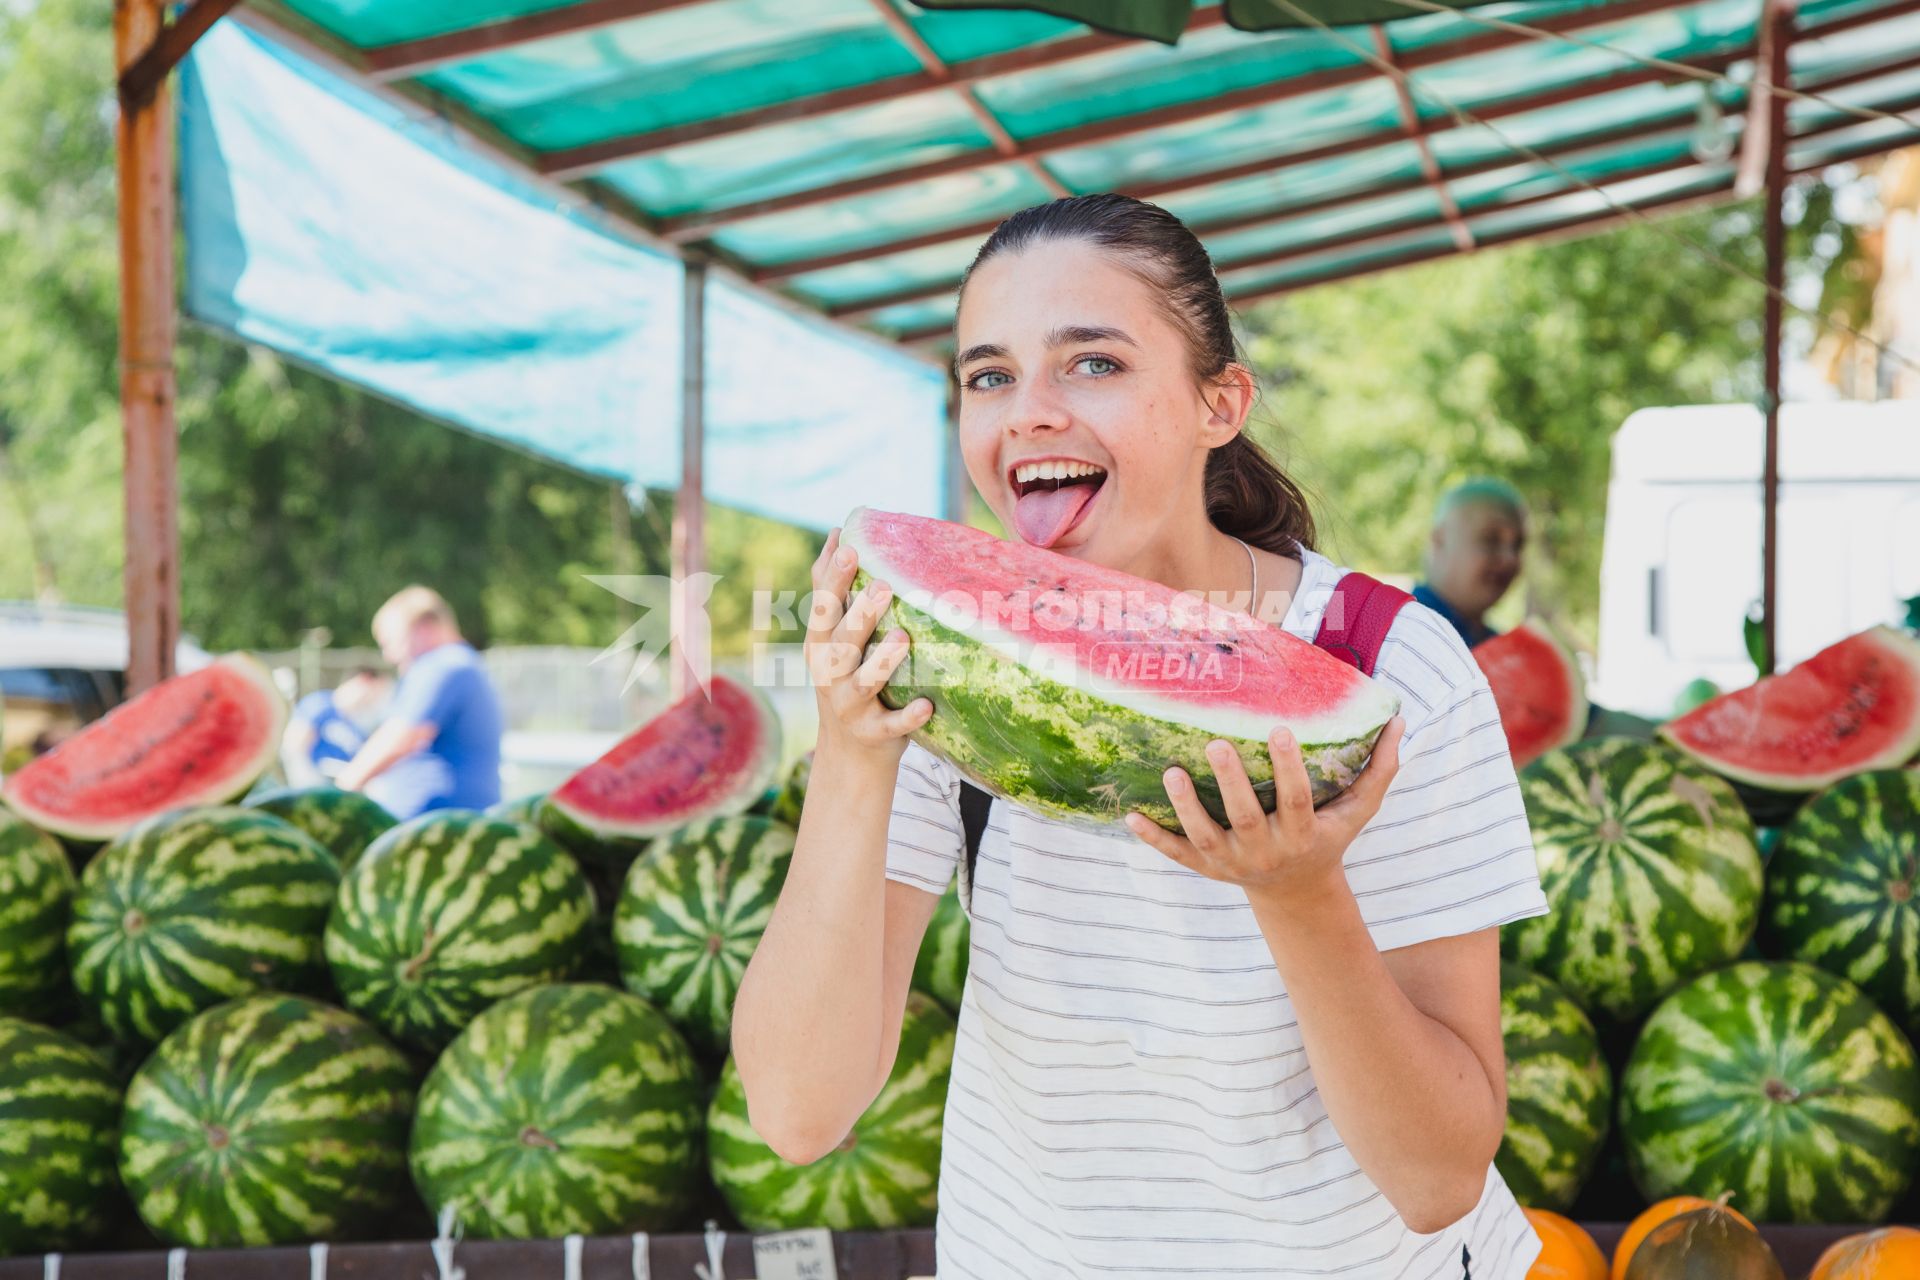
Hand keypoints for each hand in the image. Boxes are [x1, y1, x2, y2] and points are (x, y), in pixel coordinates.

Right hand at [805, 529, 932, 767]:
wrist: (850, 753)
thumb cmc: (846, 679)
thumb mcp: (830, 638)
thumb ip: (831, 590)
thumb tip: (836, 533)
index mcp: (822, 645)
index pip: (824, 608)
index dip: (835, 578)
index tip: (850, 547)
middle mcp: (830, 674)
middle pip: (841, 641)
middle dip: (860, 614)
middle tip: (883, 586)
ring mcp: (850, 706)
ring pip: (865, 682)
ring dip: (882, 661)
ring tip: (903, 638)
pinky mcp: (873, 733)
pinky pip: (890, 726)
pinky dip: (907, 718)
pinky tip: (926, 706)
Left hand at [1126, 718, 1404, 899]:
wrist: (1296, 892)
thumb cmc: (1328, 835)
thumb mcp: (1358, 810)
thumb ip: (1380, 769)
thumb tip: (1400, 720)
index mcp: (1303, 834)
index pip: (1297, 799)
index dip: (1288, 768)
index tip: (1280, 730)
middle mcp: (1266, 851)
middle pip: (1247, 818)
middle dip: (1231, 783)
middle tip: (1216, 744)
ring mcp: (1231, 862)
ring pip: (1205, 836)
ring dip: (1186, 807)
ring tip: (1171, 772)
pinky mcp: (1205, 868)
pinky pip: (1176, 854)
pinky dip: (1153, 838)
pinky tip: (1129, 816)